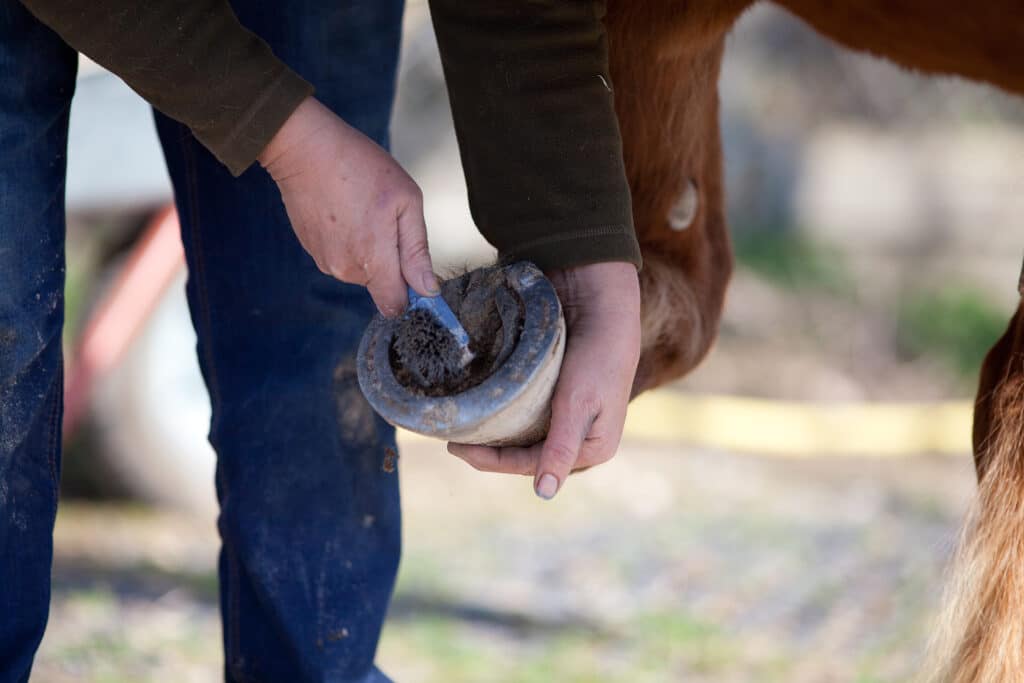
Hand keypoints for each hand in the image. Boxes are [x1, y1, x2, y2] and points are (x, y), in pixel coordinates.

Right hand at [258, 97, 437, 315]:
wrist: (306, 149)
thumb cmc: (361, 167)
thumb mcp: (406, 202)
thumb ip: (417, 252)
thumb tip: (428, 290)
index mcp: (373, 261)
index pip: (395, 305)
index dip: (410, 292)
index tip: (414, 269)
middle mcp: (345, 270)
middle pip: (380, 284)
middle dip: (390, 260)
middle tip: (385, 219)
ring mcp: (324, 261)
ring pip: (360, 269)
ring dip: (368, 248)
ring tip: (362, 209)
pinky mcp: (312, 249)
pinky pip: (341, 255)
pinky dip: (348, 239)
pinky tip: (345, 209)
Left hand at [447, 261, 640, 499]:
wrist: (603, 306)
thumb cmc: (597, 357)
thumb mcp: (577, 405)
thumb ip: (560, 449)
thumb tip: (545, 494)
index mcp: (593, 449)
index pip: (531, 466)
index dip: (491, 461)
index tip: (457, 448)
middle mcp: (581, 439)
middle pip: (526, 454)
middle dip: (490, 449)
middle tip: (453, 438)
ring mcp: (570, 417)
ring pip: (524, 435)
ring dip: (495, 432)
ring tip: (464, 423)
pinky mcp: (560, 395)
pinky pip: (527, 413)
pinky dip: (504, 411)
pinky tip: (484, 404)